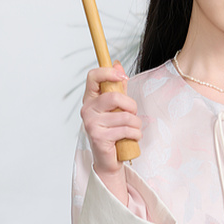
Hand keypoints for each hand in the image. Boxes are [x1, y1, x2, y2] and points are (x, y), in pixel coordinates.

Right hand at [80, 63, 141, 178]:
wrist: (108, 159)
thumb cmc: (113, 131)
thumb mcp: (116, 107)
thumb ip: (117, 87)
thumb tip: (118, 64)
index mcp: (90, 99)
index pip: (93, 76)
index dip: (109, 72)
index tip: (123, 77)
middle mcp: (87, 110)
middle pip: (114, 97)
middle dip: (131, 106)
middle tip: (134, 114)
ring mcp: (91, 124)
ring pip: (124, 116)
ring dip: (136, 124)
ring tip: (134, 130)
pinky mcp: (98, 137)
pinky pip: (125, 130)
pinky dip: (135, 134)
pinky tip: (133, 138)